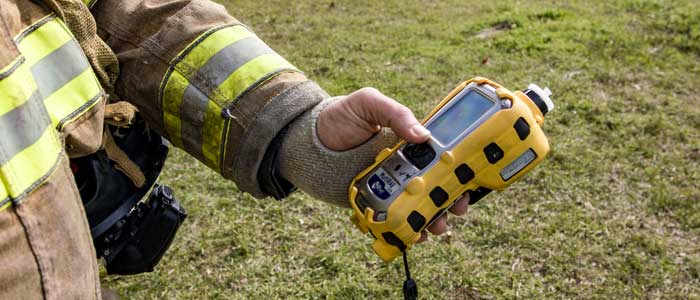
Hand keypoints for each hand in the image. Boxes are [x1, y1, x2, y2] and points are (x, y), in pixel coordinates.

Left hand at [317, 87, 469, 241]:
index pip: (442, 155)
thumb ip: (395, 113)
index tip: (470, 180)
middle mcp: (405, 165)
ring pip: (419, 206)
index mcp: (410, 142)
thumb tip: (423, 135)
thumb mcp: (368, 102)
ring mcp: (390, 186)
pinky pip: (394, 219)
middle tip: (458, 209)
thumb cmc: (342, 115)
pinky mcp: (375, 203)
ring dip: (433, 218)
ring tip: (437, 226)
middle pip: (437, 185)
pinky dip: (406, 230)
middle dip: (452, 199)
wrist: (307, 140)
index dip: (460, 168)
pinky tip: (413, 234)